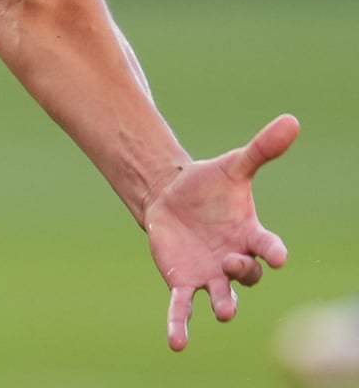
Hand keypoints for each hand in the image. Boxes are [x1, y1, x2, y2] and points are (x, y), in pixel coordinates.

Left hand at [143, 113, 298, 350]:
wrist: (171, 197)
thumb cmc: (209, 186)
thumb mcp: (234, 165)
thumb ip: (261, 149)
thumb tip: (292, 120)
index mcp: (250, 235)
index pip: (268, 247)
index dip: (274, 251)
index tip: (278, 254)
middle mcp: (234, 260)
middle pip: (247, 275)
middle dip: (243, 271)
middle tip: (233, 261)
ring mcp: (209, 275)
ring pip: (221, 296)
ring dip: (222, 304)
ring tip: (222, 311)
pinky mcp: (182, 282)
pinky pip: (182, 308)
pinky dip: (180, 325)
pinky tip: (177, 343)